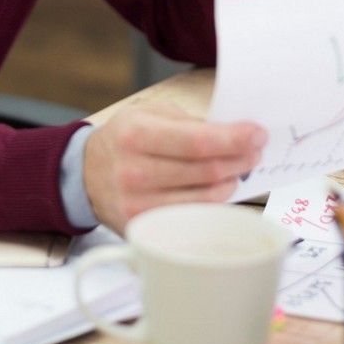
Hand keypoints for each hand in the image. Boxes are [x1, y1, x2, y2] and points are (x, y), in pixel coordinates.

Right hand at [82, 104, 265, 231]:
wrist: (85, 175)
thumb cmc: (124, 140)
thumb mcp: (150, 115)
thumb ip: (191, 122)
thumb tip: (236, 134)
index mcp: (135, 135)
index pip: (197, 141)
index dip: (235, 138)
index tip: (258, 134)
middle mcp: (134, 172)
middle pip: (206, 171)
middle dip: (240, 158)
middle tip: (255, 150)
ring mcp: (138, 206)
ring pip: (205, 198)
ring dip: (232, 181)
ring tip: (239, 168)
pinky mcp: (144, 229)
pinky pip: (193, 217)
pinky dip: (214, 202)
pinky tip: (219, 187)